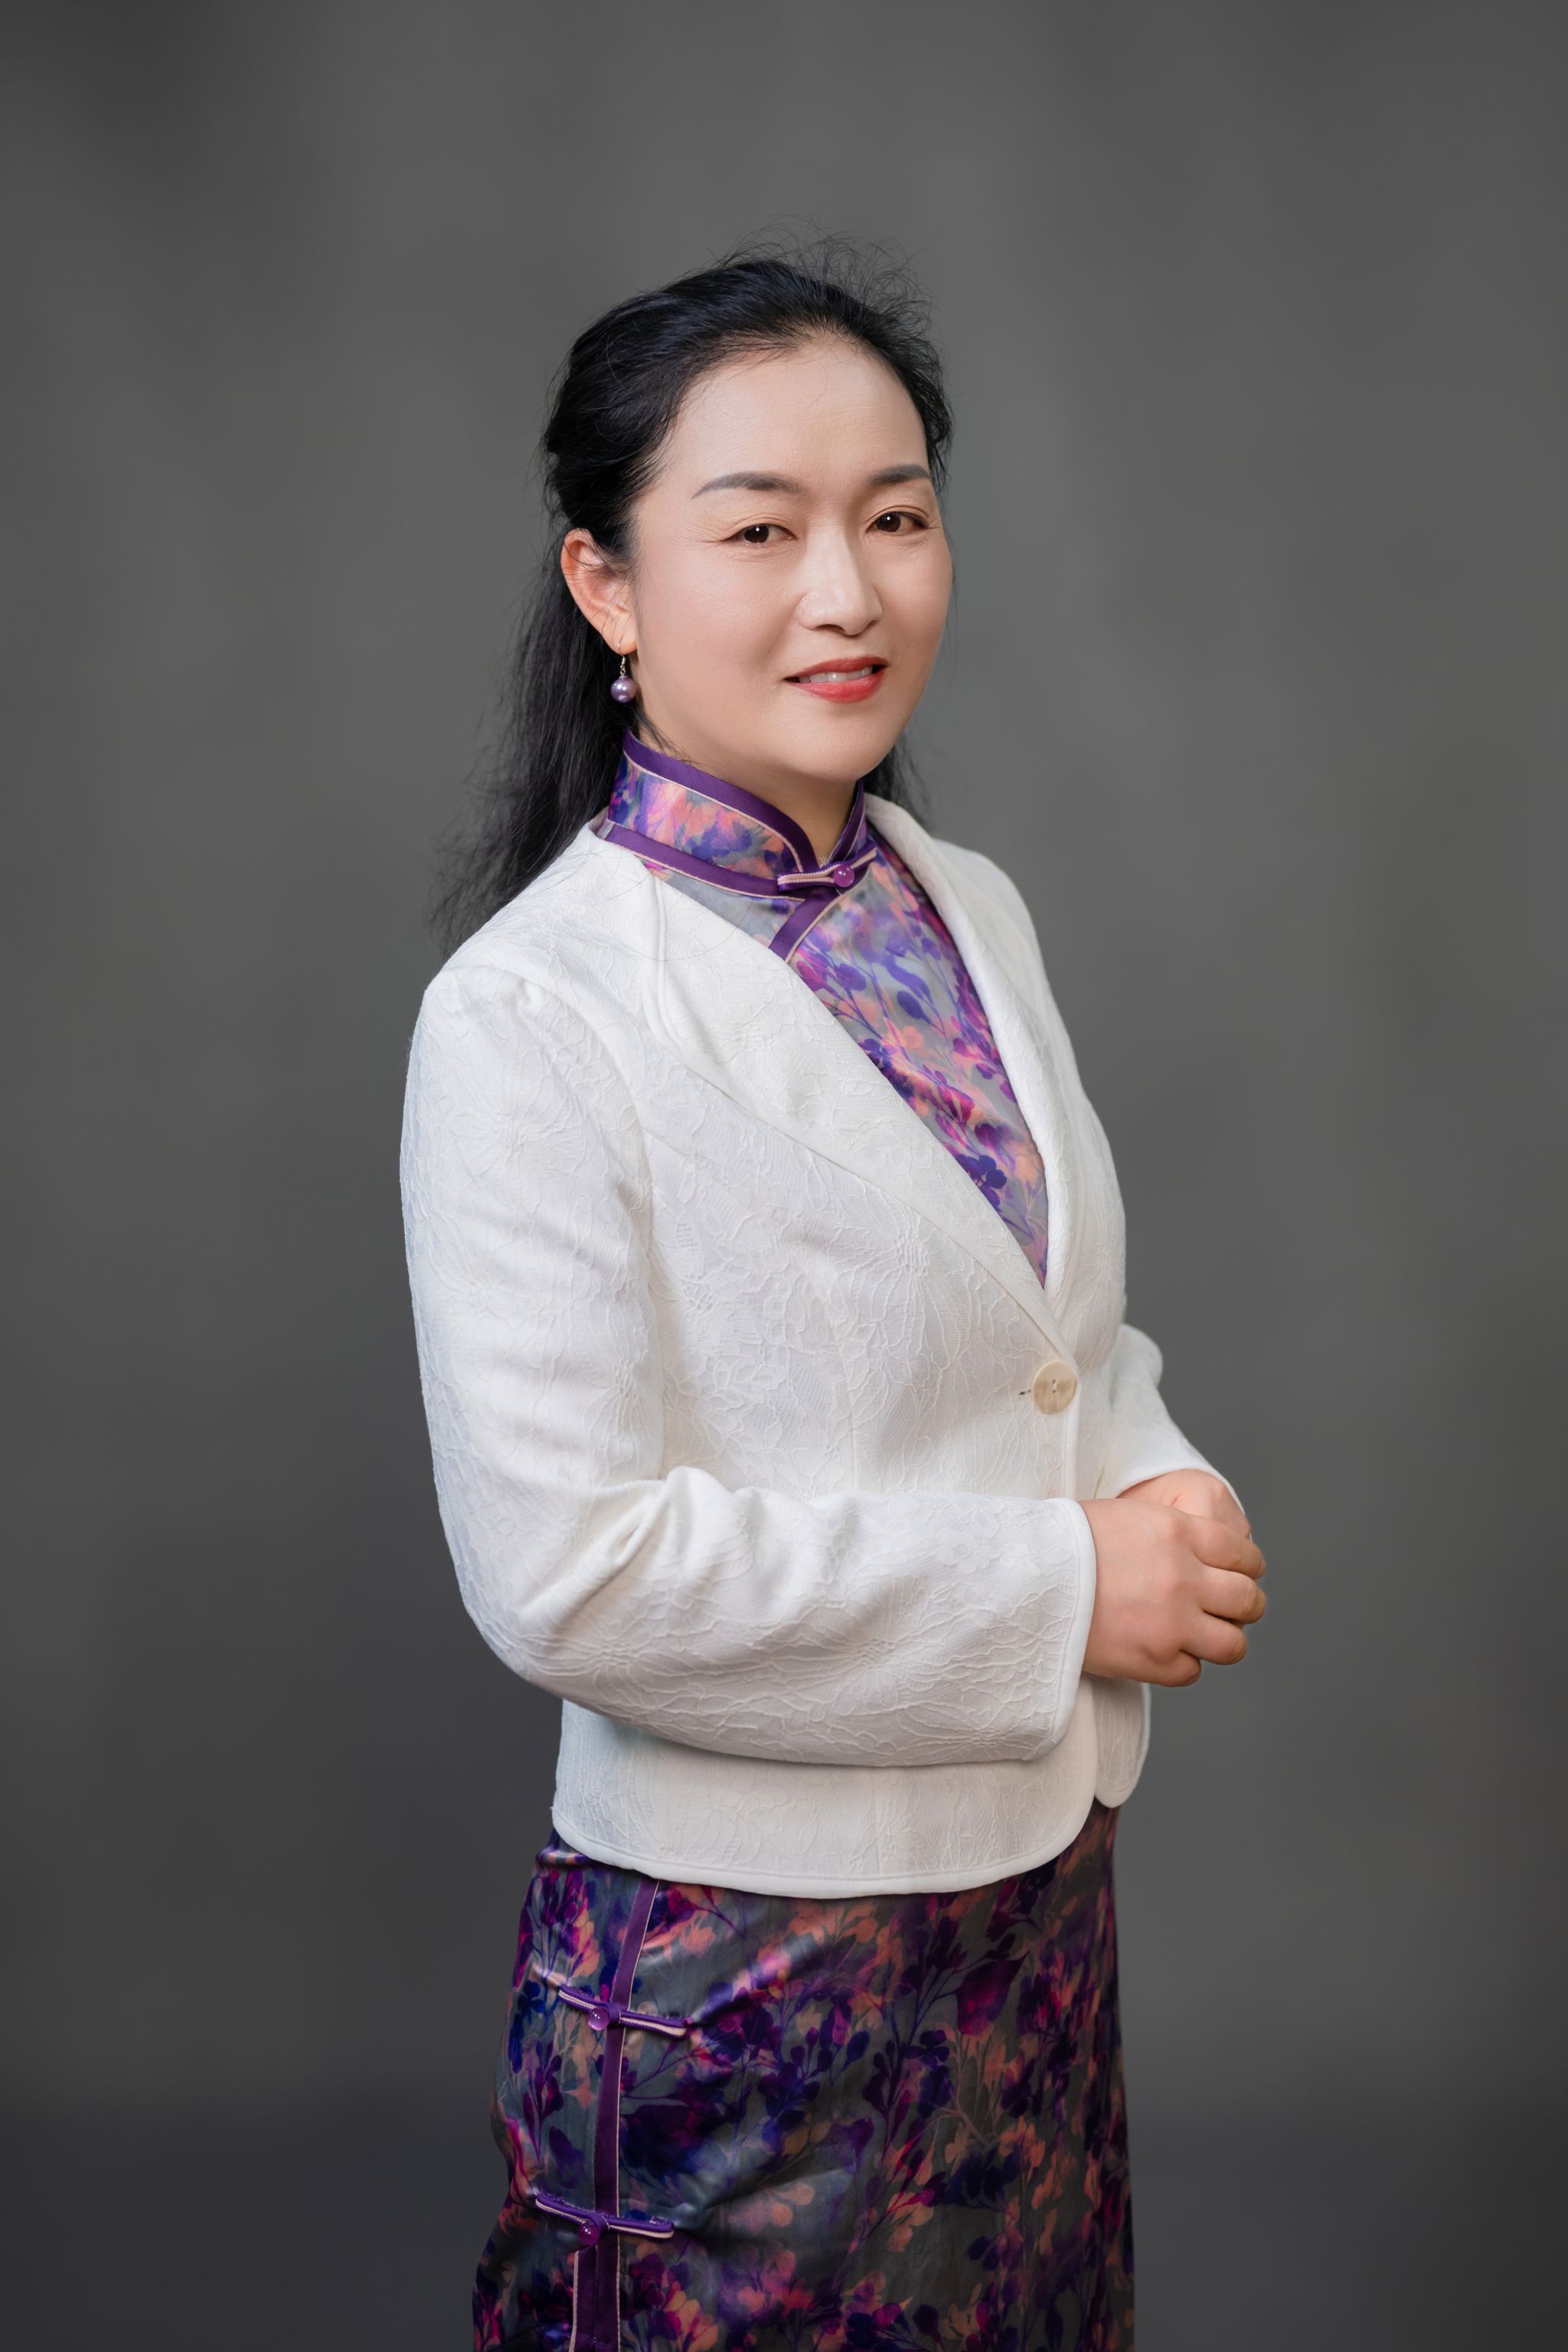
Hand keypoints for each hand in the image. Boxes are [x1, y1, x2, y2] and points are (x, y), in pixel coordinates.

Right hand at [1078, 1481, 1266, 1685]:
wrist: (1024, 1578)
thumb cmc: (1063, 1542)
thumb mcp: (1125, 1516)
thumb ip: (1169, 1533)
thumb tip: (1196, 1550)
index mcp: (1180, 1532)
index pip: (1244, 1554)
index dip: (1248, 1568)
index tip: (1241, 1574)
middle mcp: (1185, 1578)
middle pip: (1248, 1600)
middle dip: (1245, 1606)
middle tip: (1231, 1610)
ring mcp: (1173, 1623)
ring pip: (1233, 1644)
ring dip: (1222, 1640)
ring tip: (1205, 1637)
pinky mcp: (1154, 1660)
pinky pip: (1193, 1672)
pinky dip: (1183, 1664)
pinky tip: (1163, 1651)